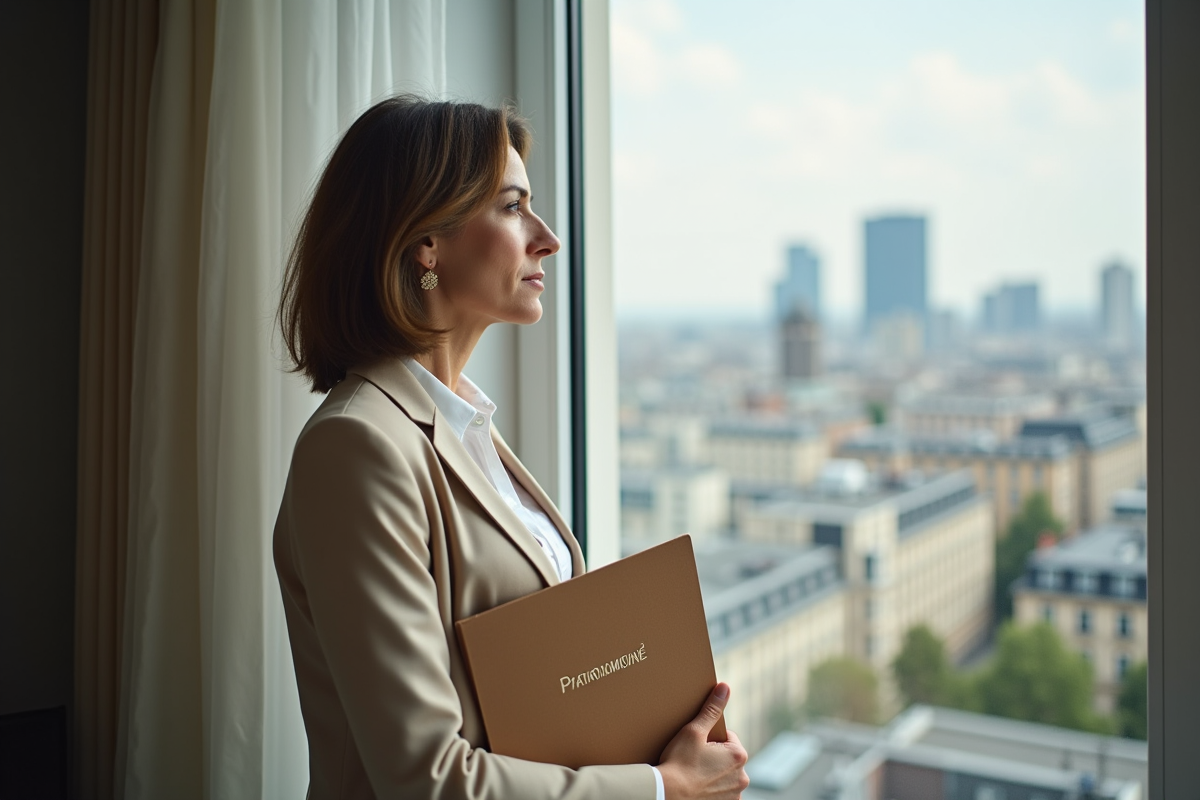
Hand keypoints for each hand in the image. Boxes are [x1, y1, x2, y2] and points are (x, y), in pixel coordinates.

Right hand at [656, 683, 749, 799]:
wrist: (667, 794)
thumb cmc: (679, 763)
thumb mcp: (694, 731)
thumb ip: (711, 709)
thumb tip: (725, 688)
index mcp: (738, 755)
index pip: (727, 737)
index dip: (710, 738)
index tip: (696, 745)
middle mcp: (742, 777)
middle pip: (727, 757)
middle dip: (714, 756)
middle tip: (693, 759)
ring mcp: (735, 794)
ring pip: (725, 775)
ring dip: (714, 773)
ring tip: (694, 773)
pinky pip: (722, 792)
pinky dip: (712, 789)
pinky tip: (698, 786)